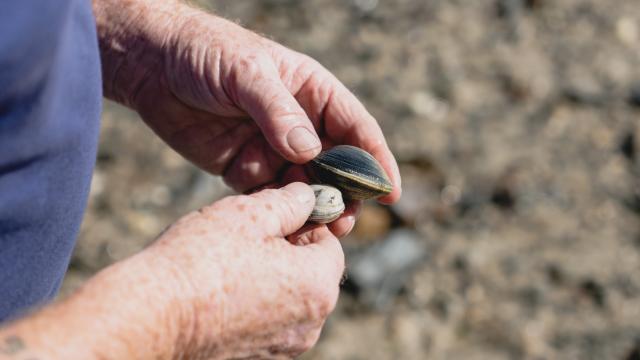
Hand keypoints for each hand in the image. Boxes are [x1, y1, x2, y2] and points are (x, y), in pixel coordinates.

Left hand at [95, 0, 401, 235]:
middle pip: (335, 165)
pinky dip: (279, 213)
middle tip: (345, 222)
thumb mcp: (246, 73)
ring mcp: (272, 148)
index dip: (376, 160)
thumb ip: (278, 111)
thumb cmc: (206, 53)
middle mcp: (298, 123)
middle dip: (345, 194)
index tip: (389, 192)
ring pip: (305, 186)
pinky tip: (283, 227)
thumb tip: (310, 153)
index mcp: (312, 92)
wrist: (152, 65)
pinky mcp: (244, 168)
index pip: (356, 128)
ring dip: (314, 209)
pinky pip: (270, 196)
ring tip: (318, 230)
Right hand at [150, 182, 343, 357]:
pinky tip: (222, 286)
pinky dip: (255, 301)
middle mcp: (309, 324)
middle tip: (249, 234)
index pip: (330, 244)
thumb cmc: (202, 260)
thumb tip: (308, 197)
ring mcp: (283, 347)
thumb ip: (290, 202)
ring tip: (231, 260)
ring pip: (289, 296)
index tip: (276, 215)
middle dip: (288, 249)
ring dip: (271, 274)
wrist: (153, 315)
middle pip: (311, 272)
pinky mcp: (257, 358)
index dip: (305, 223)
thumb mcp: (251, 213)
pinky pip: (268, 320)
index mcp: (318, 287)